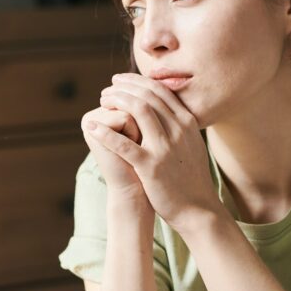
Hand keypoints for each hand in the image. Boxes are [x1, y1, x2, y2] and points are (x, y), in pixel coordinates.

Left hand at [91, 73, 220, 232]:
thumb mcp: (192, 146)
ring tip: (102, 101)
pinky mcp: (151, 166)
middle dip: (123, 88)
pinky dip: (105, 132)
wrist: (198, 209)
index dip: (137, 81)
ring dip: (115, 101)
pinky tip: (92, 127)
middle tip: (108, 89)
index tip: (121, 81)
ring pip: (137, 110)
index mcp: (187, 123)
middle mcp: (178, 130)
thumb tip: (166, 111)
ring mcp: (165, 147)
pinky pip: (123, 144)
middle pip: (147, 95)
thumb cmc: (191, 179)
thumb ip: (180, 126)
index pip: (160, 90)